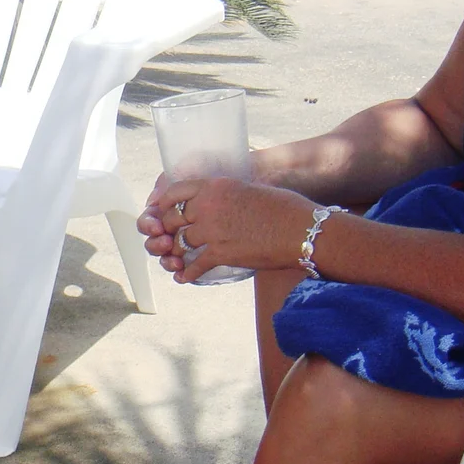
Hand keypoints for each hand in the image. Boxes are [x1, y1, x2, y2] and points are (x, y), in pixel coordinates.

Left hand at [143, 175, 316, 282]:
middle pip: (172, 218)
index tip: (160, 210)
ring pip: (179, 242)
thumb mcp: (250, 188)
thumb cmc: (285, 208)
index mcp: (215, 185)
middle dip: (168, 229)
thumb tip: (223, 199)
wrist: (302, 230)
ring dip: (175, 252)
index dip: (163, 202)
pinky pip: (193, 265)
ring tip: (176, 258)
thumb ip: (229, 193)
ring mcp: (212, 230)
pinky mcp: (220, 253)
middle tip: (169, 238)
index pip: (176, 190)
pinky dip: (187, 273)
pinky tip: (184, 278)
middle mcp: (208, 205)